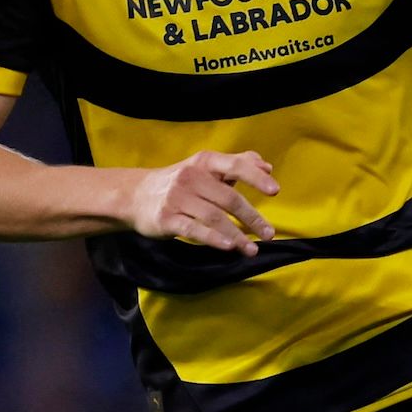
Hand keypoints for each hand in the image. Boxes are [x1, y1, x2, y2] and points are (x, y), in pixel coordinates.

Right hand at [130, 150, 279, 254]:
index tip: (276, 191)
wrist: (136, 195)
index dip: (256, 177)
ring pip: (214, 217)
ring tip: (252, 249)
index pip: (235, 165)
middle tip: (269, 233)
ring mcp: (177, 198)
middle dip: (252, 217)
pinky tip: (229, 247)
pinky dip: (214, 238)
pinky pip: (194, 230)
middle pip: (228, 198)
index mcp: (205, 162)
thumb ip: (238, 164)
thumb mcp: (206, 168)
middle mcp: (190, 177)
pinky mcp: (166, 218)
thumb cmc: (182, 182)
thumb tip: (268, 166)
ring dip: (237, 235)